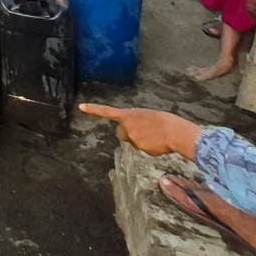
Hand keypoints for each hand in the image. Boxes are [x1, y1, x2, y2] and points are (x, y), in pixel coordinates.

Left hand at [79, 104, 202, 160]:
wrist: (175, 131)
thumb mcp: (146, 116)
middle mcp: (126, 125)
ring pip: (132, 142)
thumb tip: (132, 133)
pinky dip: (149, 148)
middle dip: (128, 134)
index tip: (80, 107)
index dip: (93, 110)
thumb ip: (135, 121)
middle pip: (121, 133)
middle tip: (144, 132)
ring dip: (140, 141)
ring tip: (154, 136)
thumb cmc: (164, 122)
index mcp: (128, 114)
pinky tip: (157, 143)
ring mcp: (132, 137)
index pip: (107, 111)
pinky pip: (142, 149)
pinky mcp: (139, 147)